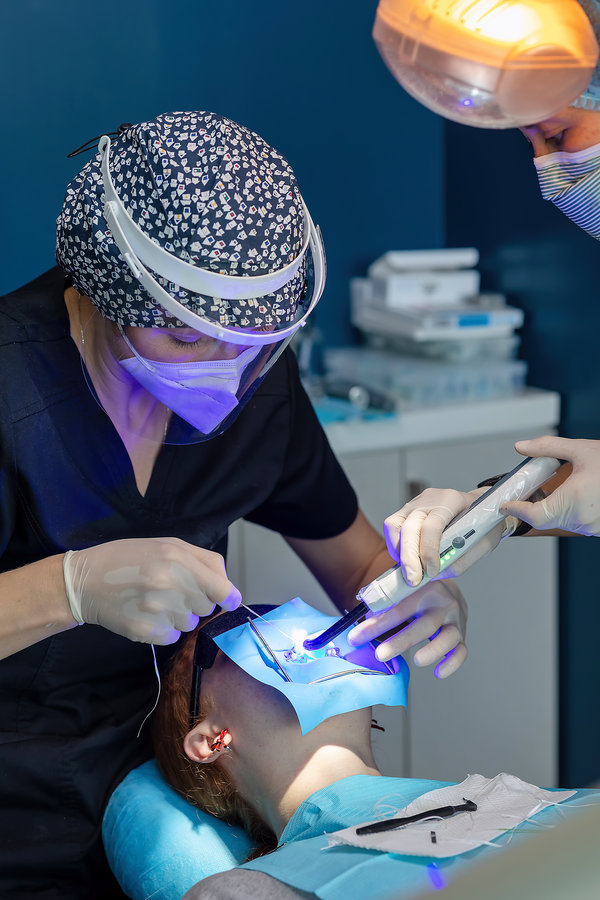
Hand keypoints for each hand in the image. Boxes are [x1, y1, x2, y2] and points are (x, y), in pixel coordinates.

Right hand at [63, 537, 240, 644]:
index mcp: (178, 558)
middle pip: (207, 607)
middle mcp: (170, 584)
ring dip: (178, 615)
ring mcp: (157, 610)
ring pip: (190, 624)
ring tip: (155, 600)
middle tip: (172, 590)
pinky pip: (172, 637)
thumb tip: (229, 588)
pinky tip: (146, 614)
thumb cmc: (129, 559)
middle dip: (195, 600)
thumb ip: (203, 561)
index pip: (222, 589)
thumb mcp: (167, 545)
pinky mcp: (145, 631)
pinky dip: (163, 629)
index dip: (230, 598)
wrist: (85, 581)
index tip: (229, 601)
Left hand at [347, 580, 467, 678]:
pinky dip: (452, 664)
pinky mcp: (462, 635)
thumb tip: (359, 628)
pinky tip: (438, 672)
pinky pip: (461, 651)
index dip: (376, 625)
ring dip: (432, 651)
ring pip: (448, 638)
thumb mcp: (400, 590)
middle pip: (424, 624)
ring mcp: (455, 620)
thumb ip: (382, 604)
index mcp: (424, 588)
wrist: (445, 588)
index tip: (356, 638)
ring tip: (416, 661)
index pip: (398, 609)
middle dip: (400, 641)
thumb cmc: (415, 592)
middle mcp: (443, 603)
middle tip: (380, 655)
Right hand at [384, 487, 516, 585]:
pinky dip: (397, 548)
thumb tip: (436, 574)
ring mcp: (415, 503)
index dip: (428, 552)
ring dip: (399, 552)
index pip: (432, 527)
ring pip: (394, 526)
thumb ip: (461, 559)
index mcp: (451, 501)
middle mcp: (428, 499)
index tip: (432, 572)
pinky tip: (409, 560)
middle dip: (408, 558)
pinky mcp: (406, 510)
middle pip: (408, 527)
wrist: (481, 505)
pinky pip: (393, 528)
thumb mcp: (483, 543)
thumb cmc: (483, 523)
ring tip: (410, 571)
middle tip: (413, 580)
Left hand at [502, 436, 599, 535]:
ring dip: (551, 508)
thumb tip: (521, 446)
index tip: (506, 505)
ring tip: (550, 490)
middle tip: (524, 493)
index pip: (535, 515)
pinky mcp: (599, 528)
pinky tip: (571, 495)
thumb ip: (547, 448)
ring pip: (561, 521)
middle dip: (532, 507)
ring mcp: (592, 526)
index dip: (518, 511)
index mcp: (573, 500)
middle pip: (546, 518)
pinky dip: (567, 510)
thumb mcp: (581, 450)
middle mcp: (582, 518)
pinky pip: (576, 522)